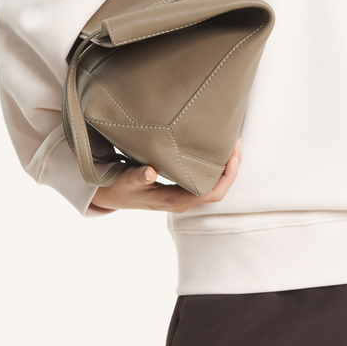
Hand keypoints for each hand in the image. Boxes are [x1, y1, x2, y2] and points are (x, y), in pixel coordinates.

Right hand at [87, 143, 241, 213]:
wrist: (110, 196)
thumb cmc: (118, 188)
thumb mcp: (124, 181)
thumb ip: (137, 176)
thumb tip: (150, 172)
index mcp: (173, 201)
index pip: (210, 194)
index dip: (226, 176)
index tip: (232, 155)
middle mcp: (181, 202)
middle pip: (217, 190)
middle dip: (231, 169)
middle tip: (236, 143)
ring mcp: (181, 198)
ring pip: (212, 187)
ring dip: (224, 168)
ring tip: (230, 145)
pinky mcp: (179, 191)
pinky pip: (204, 183)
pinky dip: (214, 169)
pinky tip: (214, 153)